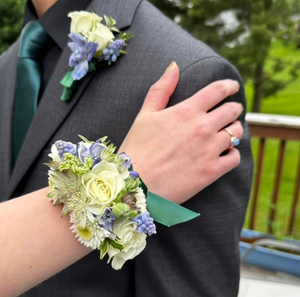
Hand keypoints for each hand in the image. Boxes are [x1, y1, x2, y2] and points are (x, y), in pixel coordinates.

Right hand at [119, 62, 243, 203]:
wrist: (136, 184)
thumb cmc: (137, 148)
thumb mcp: (145, 114)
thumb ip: (161, 89)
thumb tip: (174, 66)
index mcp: (187, 111)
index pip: (218, 90)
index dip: (229, 86)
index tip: (233, 87)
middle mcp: (203, 128)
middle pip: (232, 110)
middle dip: (233, 108)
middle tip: (229, 111)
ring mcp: (209, 150)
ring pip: (236, 133)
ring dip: (234, 130)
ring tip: (227, 132)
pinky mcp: (212, 171)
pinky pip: (235, 157)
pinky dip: (233, 153)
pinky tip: (225, 153)